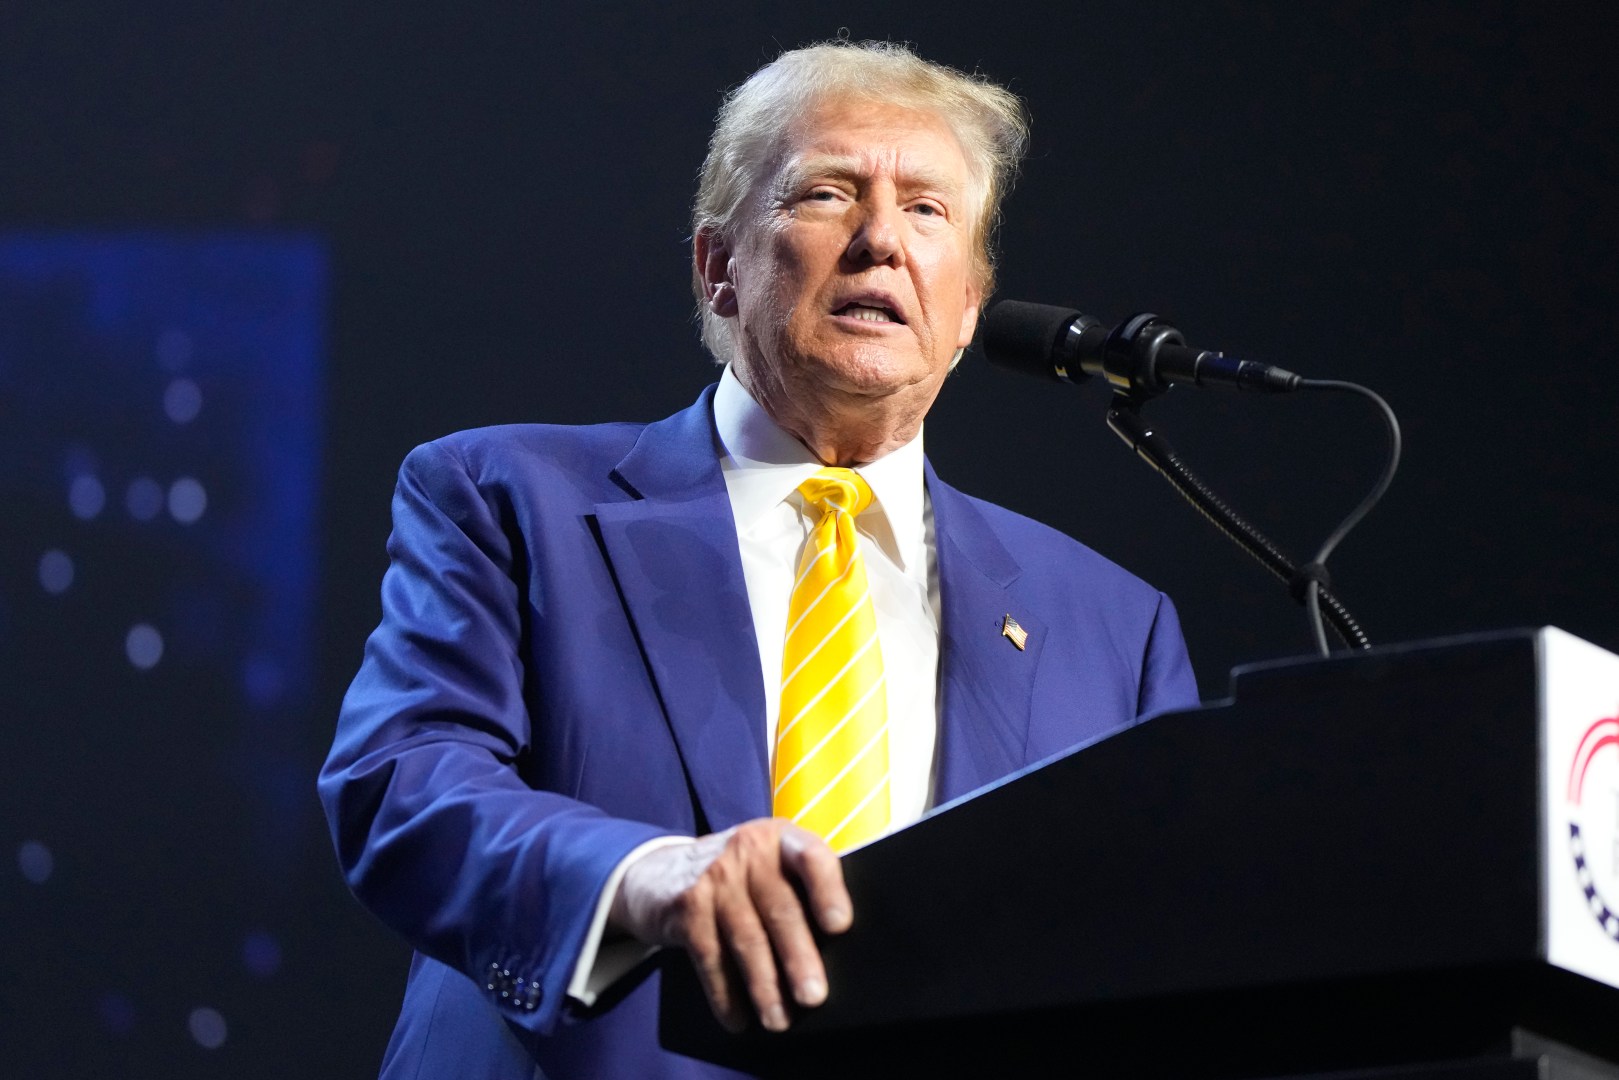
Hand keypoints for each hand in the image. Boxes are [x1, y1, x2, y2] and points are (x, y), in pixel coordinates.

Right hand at [609, 818, 851, 1032]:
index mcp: (782, 839)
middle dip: (798, 957)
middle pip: (780, 909)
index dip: (827, 890)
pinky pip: (711, 957)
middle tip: (813, 997)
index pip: (812, 857)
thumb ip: (801, 888)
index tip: (839, 925)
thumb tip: (839, 955)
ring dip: (765, 985)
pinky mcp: (687, 906)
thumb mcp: (770, 863)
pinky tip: (738, 1018)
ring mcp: (715, 877)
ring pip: (747, 938)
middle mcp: (748, 850)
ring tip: (779, 1020)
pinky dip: (725, 994)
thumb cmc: (740, 877)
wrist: (660, 872)